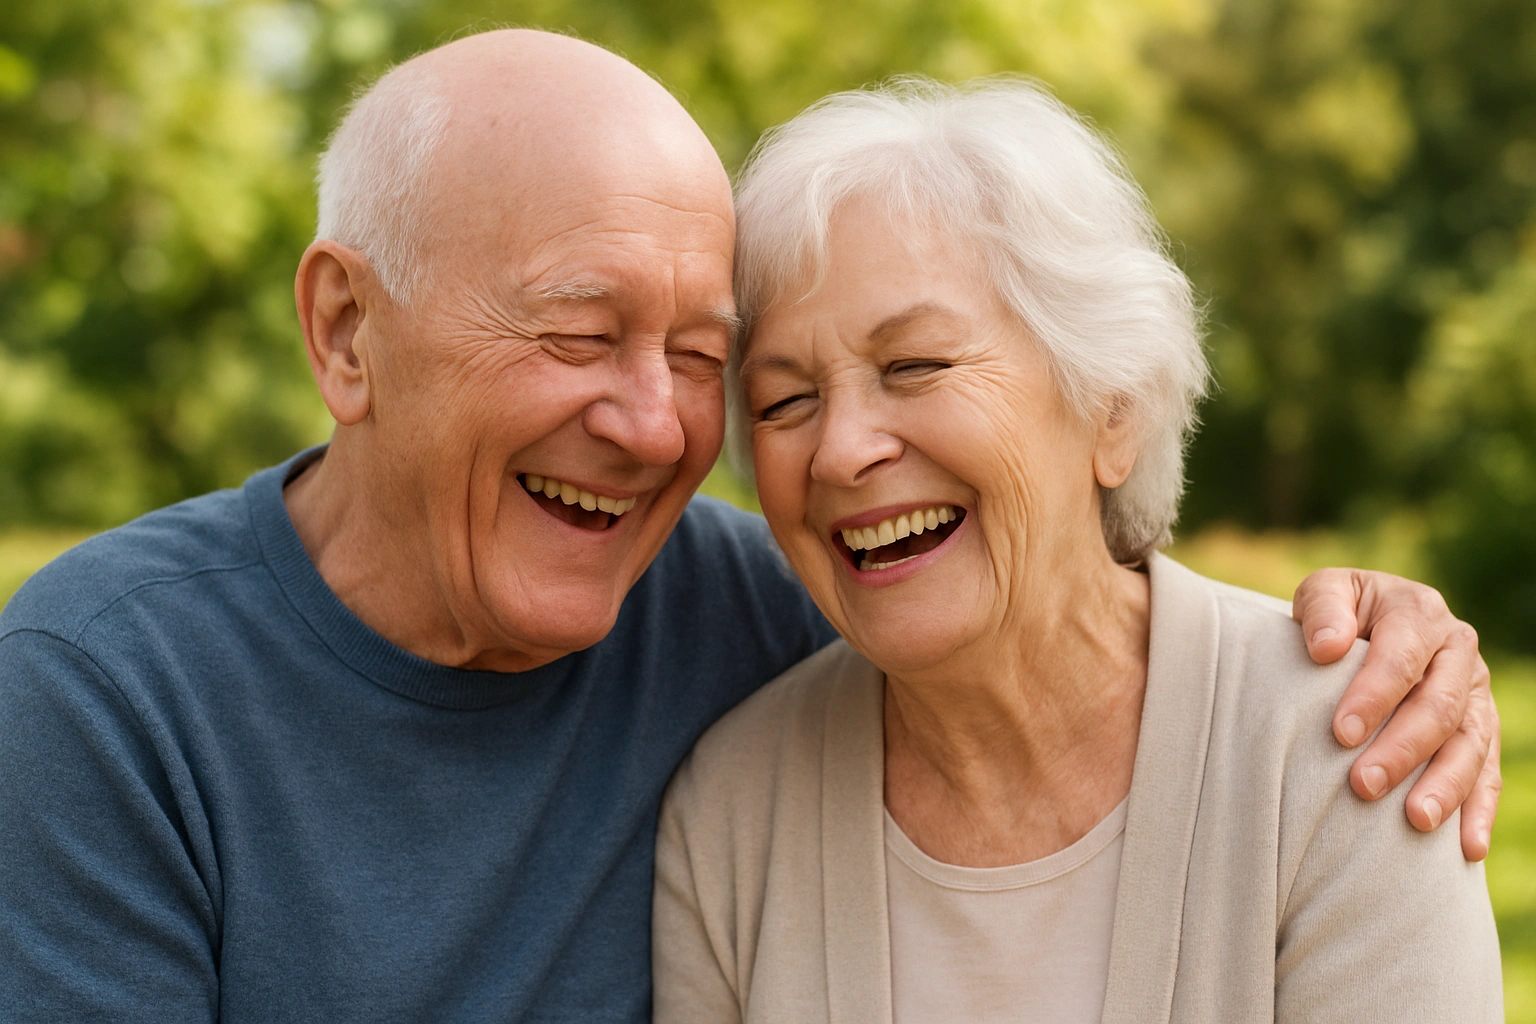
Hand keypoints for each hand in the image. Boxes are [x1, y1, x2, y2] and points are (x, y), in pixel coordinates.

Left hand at [1292, 568, 1499, 861]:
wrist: (1368, 622)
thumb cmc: (1337, 614)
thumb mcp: (1325, 592)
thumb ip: (1323, 609)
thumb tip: (1327, 647)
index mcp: (1418, 612)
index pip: (1401, 657)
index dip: (1373, 695)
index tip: (1340, 733)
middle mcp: (1457, 651)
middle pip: (1438, 707)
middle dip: (1401, 749)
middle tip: (1361, 785)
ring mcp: (1475, 693)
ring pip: (1470, 744)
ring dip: (1445, 785)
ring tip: (1415, 820)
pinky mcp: (1482, 728)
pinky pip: (1489, 772)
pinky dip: (1480, 809)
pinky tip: (1467, 846)